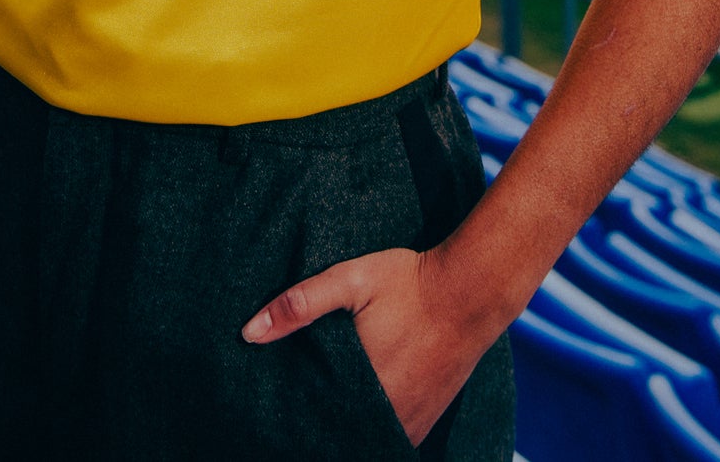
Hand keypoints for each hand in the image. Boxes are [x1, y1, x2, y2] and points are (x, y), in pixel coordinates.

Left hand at [241, 246, 485, 446]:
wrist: (471, 290)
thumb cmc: (408, 281)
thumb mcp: (350, 279)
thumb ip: (300, 305)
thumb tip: (249, 333)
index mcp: (359, 384)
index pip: (312, 419)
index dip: (293, 416)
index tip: (277, 408)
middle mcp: (385, 412)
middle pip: (337, 433)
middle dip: (317, 422)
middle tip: (297, 407)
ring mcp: (409, 420)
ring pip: (364, 439)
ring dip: (345, 427)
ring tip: (327, 407)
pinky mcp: (427, 419)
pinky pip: (392, 440)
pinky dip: (371, 430)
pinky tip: (359, 409)